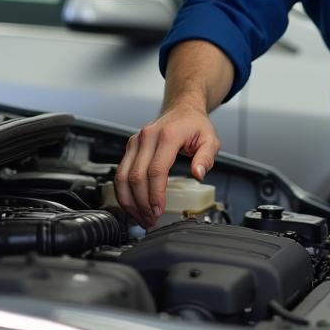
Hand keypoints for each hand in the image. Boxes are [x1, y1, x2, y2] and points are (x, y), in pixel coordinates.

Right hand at [114, 106, 220, 227]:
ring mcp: (136, 141)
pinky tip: (133, 205)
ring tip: (141, 218)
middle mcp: (147, 137)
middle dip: (141, 203)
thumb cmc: (194, 124)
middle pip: (136, 177)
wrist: (182, 109)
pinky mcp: (130, 147)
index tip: (159, 210)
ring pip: (122, 177)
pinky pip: (120, 173)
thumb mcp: (209, 139)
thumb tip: (198, 174)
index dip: (155, 194)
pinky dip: (124, 193)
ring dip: (129, 202)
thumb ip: (206, 158)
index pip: (156, 170)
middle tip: (151, 220)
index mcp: (167, 135)